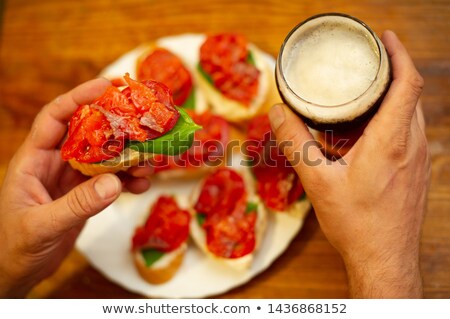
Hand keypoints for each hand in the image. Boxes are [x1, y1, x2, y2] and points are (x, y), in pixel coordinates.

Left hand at [0, 78, 152, 296]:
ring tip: (149, 161)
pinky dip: (128, 180)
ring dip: (128, 157)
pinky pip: (111, 180)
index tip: (107, 86)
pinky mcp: (85, 194)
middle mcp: (55, 163)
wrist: (16, 272)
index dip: (79, 97)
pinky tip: (142, 185)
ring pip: (105, 157)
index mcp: (33, 160)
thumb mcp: (42, 225)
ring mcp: (72, 179)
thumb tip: (113, 183)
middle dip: (116, 124)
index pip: (55, 117)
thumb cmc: (14, 246)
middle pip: (88, 132)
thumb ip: (77, 205)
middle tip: (143, 119)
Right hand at [269, 31, 429, 297]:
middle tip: (363, 65)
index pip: (406, 84)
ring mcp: (419, 159)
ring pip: (410, 114)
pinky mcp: (417, 170)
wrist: (384, 259)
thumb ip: (295, 143)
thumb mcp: (317, 182)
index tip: (385, 39)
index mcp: (391, 142)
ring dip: (390, 99)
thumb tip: (278, 112)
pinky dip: (391, 121)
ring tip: (360, 96)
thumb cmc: (356, 225)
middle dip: (390, 73)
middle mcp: (413, 145)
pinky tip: (366, 133)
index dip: (399, 55)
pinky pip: (409, 133)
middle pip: (409, 94)